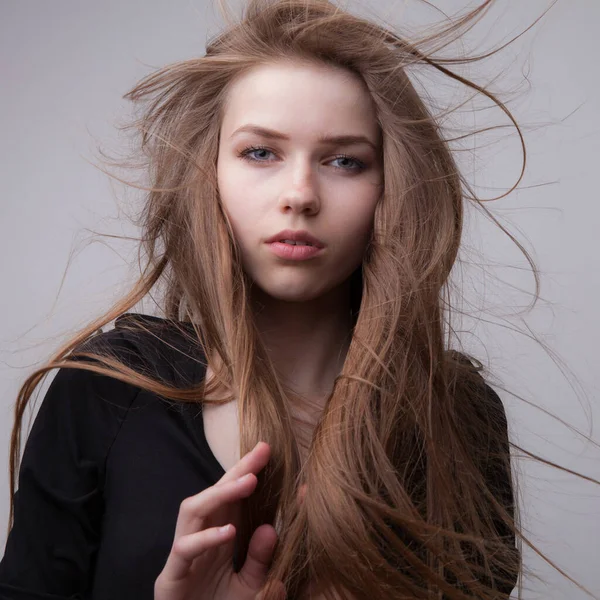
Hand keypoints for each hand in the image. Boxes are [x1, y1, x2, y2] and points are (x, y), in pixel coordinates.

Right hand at [154, 441, 285, 599]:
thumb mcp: (250, 587)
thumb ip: (260, 561)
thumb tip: (271, 529)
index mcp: (219, 536)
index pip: (233, 497)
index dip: (247, 472)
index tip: (266, 450)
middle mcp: (199, 537)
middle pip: (213, 494)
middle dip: (237, 471)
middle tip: (260, 453)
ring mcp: (182, 554)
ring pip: (193, 510)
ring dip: (220, 493)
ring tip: (248, 483)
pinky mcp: (171, 576)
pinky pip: (185, 549)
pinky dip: (206, 538)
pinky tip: (228, 532)